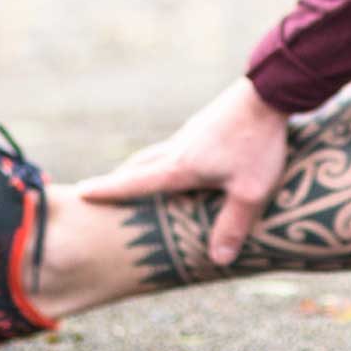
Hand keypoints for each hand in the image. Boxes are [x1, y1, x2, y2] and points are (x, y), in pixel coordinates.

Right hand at [72, 77, 291, 266]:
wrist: (269, 91)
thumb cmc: (258, 143)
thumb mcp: (250, 191)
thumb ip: (233, 225)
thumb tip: (218, 259)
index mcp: (181, 166)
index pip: (135, 182)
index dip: (108, 190)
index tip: (81, 192)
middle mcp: (178, 148)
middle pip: (139, 165)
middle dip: (118, 180)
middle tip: (99, 190)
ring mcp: (192, 132)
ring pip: (157, 153)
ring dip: (141, 167)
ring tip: (135, 178)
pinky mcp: (206, 124)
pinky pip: (176, 145)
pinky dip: (165, 158)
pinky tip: (179, 160)